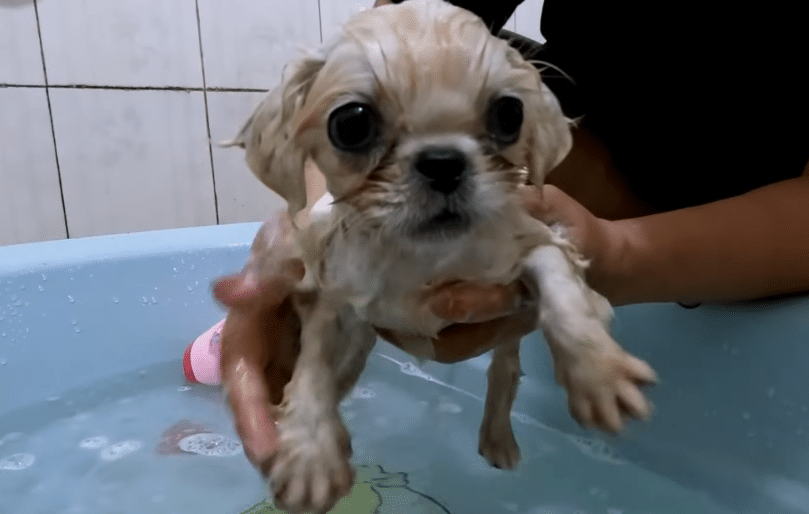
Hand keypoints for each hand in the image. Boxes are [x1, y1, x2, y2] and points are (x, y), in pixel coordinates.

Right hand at [214, 216, 303, 474]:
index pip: (241, 387)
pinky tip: (341, 457)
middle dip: (277, 449)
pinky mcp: (311, 378)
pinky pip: (313, 411)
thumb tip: (226, 291)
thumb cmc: (292, 250)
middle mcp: (260, 366)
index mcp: (243, 339)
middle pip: (262, 416)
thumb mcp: (278, 252)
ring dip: (300, 450)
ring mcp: (286, 375)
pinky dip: (323, 434)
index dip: (251, 420)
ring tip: (322, 482)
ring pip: (287, 420)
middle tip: (298, 483)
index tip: (265, 453)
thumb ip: (261, 274)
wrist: (321, 253)